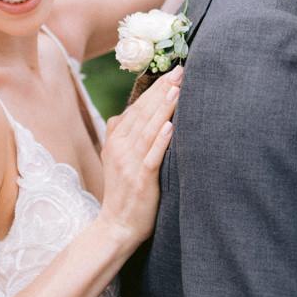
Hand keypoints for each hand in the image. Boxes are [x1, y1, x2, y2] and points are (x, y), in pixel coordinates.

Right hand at [96, 67, 179, 249]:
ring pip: (148, 130)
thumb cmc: (123, 192)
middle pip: (143, 113)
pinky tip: (172, 126)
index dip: (154, 89)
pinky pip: (152, 156)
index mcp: (115, 140)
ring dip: (163, 108)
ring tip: (177, 89)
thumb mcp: (115, 160)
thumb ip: (121, 136)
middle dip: (162, 90)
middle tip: (181, 71)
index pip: (137, 108)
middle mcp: (120, 148)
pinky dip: (161, 140)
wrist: (116, 226)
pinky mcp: (141, 179)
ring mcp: (130, 163)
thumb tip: (126, 113)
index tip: (172, 72)